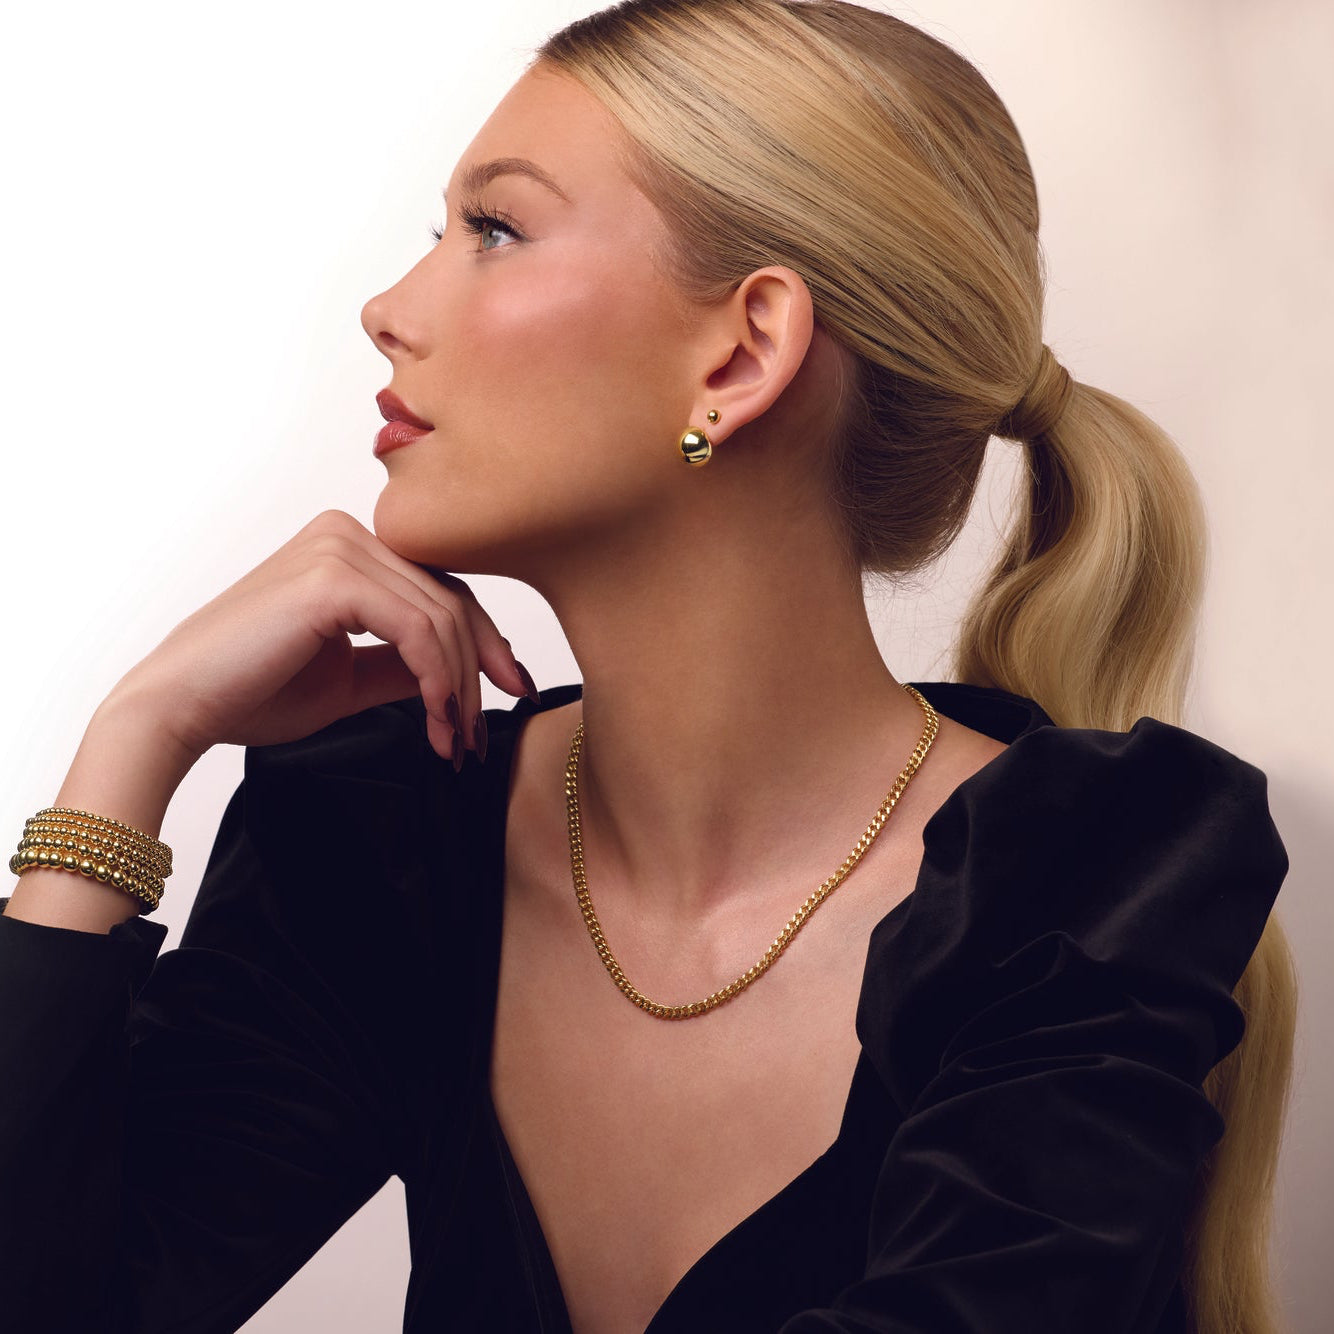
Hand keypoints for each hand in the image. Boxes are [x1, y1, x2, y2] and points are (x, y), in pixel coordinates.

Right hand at [105, 509, 531, 762]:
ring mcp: (339, 548)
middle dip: (480, 672)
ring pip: (442, 618)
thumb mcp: (350, 677)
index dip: (483, 645)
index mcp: (350, 546)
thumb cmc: (252, 693)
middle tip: (479, 736)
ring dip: (459, 689)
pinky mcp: (332, 579)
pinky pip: (417, 630)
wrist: (180, 708)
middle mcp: (347, 533)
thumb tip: (464, 674)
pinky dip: (438, 680)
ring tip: (454, 743)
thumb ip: (405, 664)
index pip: (442, 588)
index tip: (508, 694)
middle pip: (452, 599)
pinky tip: (437, 722)